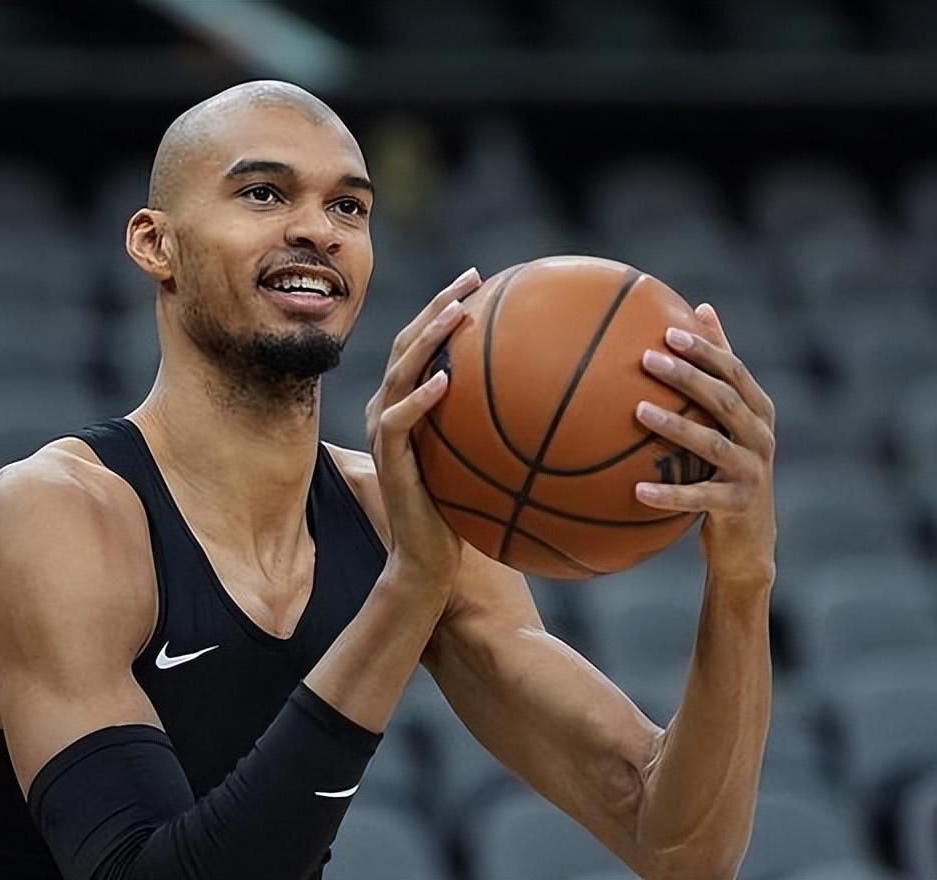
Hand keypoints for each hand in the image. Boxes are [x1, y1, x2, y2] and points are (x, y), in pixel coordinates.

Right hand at [365, 267, 482, 591]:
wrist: (426, 558)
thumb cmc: (459, 511)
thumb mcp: (481, 459)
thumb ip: (494, 427)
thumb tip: (551, 400)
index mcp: (406, 403)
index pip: (421, 343)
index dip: (444, 306)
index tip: (479, 280)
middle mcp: (388, 409)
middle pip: (407, 342)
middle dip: (438, 304)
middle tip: (471, 278)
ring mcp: (385, 432)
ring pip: (400, 371)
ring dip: (427, 339)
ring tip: (455, 313)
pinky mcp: (388, 460)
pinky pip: (401, 421)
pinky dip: (420, 398)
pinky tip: (445, 380)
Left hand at [634, 304, 776, 586]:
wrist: (748, 540)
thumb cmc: (730, 467)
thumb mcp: (730, 419)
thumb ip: (719, 368)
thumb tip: (701, 307)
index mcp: (758, 411)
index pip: (734, 371)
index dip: (706, 349)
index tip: (668, 332)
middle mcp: (761, 437)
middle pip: (725, 400)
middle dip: (688, 377)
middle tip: (647, 359)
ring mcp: (752, 472)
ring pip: (713, 444)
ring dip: (675, 427)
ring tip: (637, 411)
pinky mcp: (738, 506)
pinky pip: (699, 498)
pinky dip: (669, 494)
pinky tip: (637, 490)